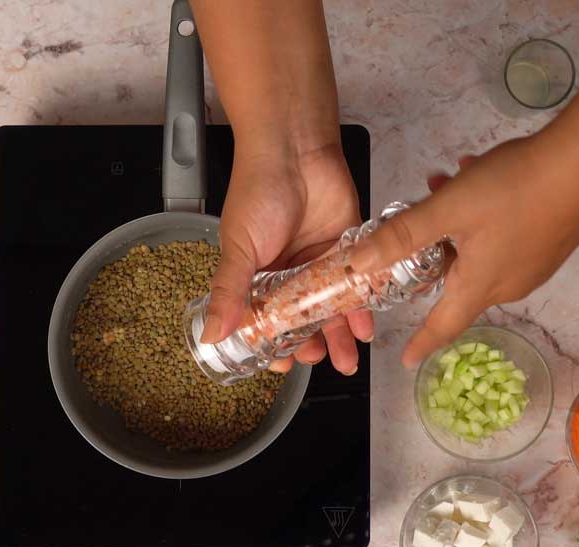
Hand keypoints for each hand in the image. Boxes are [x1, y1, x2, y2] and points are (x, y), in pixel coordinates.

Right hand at [201, 141, 373, 374]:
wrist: (295, 148)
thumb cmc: (258, 191)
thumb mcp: (239, 248)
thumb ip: (229, 293)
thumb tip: (212, 334)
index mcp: (256, 275)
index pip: (264, 320)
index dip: (272, 343)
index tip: (282, 364)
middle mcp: (288, 273)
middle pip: (302, 320)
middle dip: (311, 344)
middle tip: (319, 360)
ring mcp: (319, 261)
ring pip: (332, 308)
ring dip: (340, 335)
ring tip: (348, 361)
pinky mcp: (347, 248)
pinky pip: (357, 284)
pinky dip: (363, 307)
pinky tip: (366, 328)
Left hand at [368, 133, 578, 367]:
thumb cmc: (515, 188)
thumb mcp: (448, 208)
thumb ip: (401, 236)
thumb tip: (355, 264)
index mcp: (480, 286)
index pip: (442, 326)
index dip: (421, 343)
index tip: (405, 359)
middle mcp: (509, 285)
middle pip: (455, 278)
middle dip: (433, 247)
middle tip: (421, 208)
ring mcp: (534, 265)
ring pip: (478, 250)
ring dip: (457, 222)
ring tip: (451, 179)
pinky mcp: (551, 243)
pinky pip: (504, 238)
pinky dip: (483, 215)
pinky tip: (481, 174)